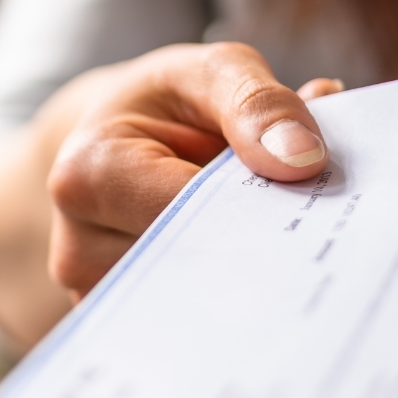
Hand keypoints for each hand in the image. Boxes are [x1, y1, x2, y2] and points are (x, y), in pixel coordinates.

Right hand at [44, 44, 343, 297]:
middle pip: (197, 269)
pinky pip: (197, 321)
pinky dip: (238, 291)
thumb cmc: (169, 102)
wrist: (124, 140)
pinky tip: (257, 258)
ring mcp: (99, 296)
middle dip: (262, 244)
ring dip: (253, 270)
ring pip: (204, 302)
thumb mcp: (214, 72)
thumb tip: (305, 161)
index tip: (316, 194)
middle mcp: (79, 249)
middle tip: (318, 221)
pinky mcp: (129, 325)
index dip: (261, 205)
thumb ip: (259, 104)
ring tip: (274, 225)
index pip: (192, 212)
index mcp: (89, 174)